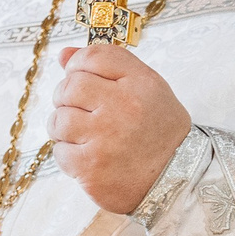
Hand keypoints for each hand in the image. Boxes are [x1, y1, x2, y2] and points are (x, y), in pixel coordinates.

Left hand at [48, 44, 190, 215]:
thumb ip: (107, 67)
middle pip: (69, 87)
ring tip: (84, 135)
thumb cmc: (157, 132)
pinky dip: (68, 154)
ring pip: (58, 119)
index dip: (78, 65)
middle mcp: (124, 107)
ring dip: (63, 128)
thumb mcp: (146, 91)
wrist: (177, 180)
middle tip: (81, 111)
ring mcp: (105, 139)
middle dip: (66, 98)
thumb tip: (64, 55)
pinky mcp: (90, 168)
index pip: (93, 57)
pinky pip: (59, 152)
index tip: (80, 77)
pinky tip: (88, 157)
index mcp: (141, 84)